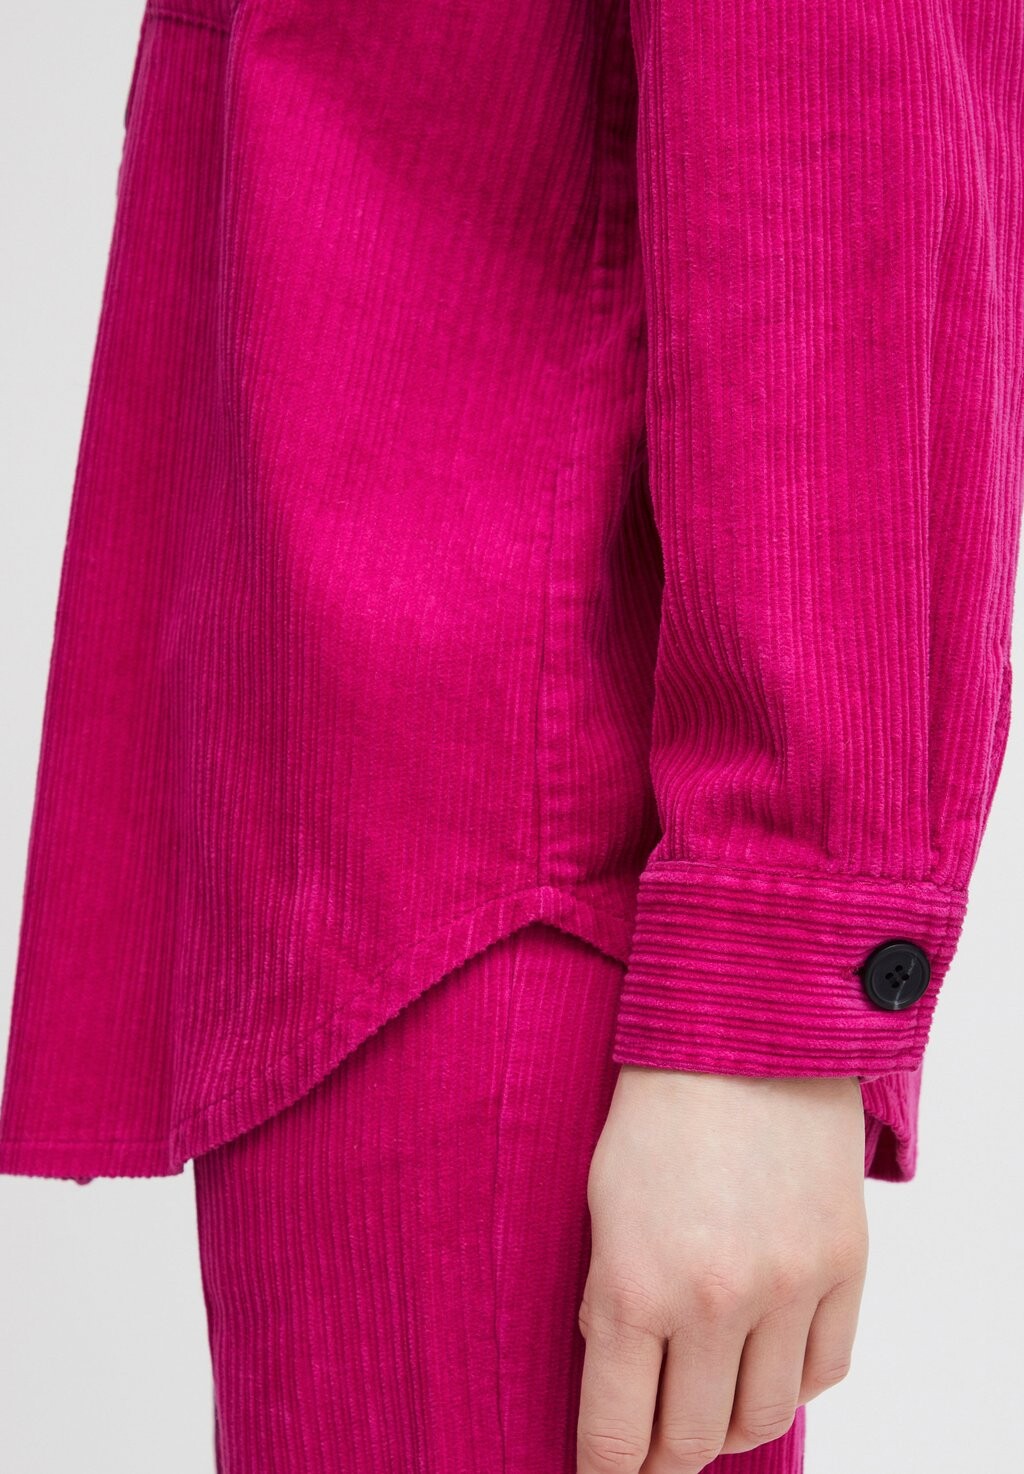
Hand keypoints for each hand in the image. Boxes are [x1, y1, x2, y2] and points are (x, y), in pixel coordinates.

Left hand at [576, 1065, 867, 1471]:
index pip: (617, 1434)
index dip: (607, 1469)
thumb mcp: (601, 1204)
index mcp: (632, 1284)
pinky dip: (791, 1381)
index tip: (605, 1472)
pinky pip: (824, 1372)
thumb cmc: (656, 1110)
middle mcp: (713, 1301)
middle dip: (665, 1456)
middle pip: (693, 1441)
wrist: (747, 1032)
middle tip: (653, 1443)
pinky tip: (765, 1357)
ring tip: (708, 1401)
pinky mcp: (844, 1266)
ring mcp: (787, 1287)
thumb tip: (622, 1388)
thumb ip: (609, 1301)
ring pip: (761, 1417)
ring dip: (729, 1425)